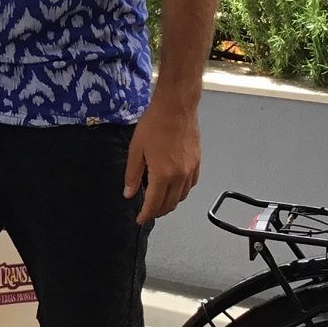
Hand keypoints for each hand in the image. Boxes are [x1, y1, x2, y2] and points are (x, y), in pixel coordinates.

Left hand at [124, 96, 200, 224]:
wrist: (176, 107)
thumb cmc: (154, 125)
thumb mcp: (136, 150)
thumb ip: (133, 175)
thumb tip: (129, 194)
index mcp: (162, 175)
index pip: (154, 204)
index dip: (146, 214)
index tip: (140, 219)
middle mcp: (180, 176)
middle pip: (170, 204)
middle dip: (158, 211)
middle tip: (147, 211)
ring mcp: (191, 170)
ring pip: (182, 196)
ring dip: (170, 203)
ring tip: (159, 200)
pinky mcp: (198, 162)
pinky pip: (191, 184)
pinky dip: (181, 191)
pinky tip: (173, 186)